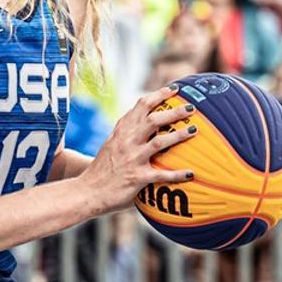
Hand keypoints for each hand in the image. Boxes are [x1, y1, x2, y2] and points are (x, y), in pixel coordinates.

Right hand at [79, 86, 196, 214]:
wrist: (87, 192)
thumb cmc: (101, 170)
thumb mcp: (111, 145)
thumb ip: (127, 134)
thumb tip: (146, 125)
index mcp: (121, 132)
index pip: (140, 106)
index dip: (159, 95)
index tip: (174, 89)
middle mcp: (126, 142)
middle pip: (153, 120)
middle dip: (174, 111)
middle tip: (191, 107)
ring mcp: (132, 159)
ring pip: (159, 142)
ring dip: (179, 135)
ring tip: (194, 130)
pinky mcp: (137, 178)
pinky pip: (161, 174)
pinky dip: (177, 174)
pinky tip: (190, 173)